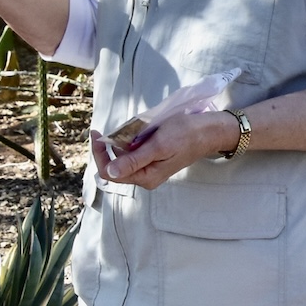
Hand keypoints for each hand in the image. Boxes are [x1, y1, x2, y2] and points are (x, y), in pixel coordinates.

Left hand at [105, 110, 239, 189]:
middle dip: (109, 147)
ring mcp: (149, 168)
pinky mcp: (153, 159)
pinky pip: (134, 152)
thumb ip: (134, 159)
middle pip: (115, 166)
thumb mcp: (158, 145)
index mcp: (145, 177)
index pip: (110, 172)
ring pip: (124, 158)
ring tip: (128, 128)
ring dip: (120, 143)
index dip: (100, 154)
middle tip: (107, 129)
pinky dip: (130, 141)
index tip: (97, 134)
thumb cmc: (185, 135)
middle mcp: (145, 176)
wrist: (208, 131)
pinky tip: (137, 131)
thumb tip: (110, 171)